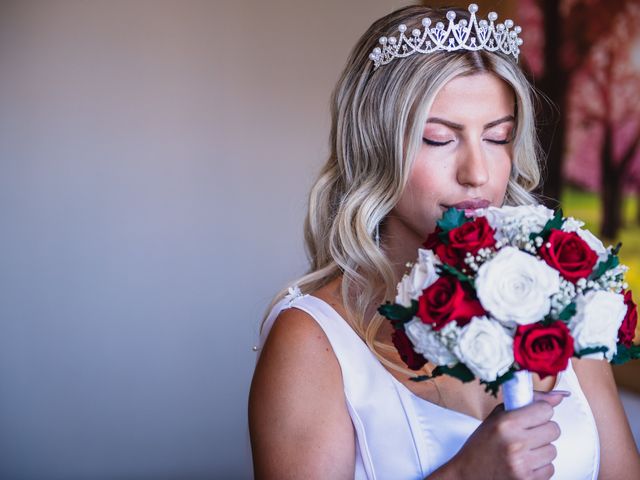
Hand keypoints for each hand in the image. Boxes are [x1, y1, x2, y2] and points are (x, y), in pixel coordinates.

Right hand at [449, 390, 568, 479]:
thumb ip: (525, 403)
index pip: (545, 410)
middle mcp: (516, 443)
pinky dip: (539, 466)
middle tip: (528, 433)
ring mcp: (523, 464)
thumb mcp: (496, 418)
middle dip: (543, 430)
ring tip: (523, 451)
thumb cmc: (480, 446)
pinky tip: (524, 463)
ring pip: (553, 450)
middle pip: (553, 429)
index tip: (533, 415)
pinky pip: (550, 469)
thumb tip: (558, 396)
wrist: (467, 475)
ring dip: (541, 450)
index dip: (540, 411)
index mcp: (506, 423)